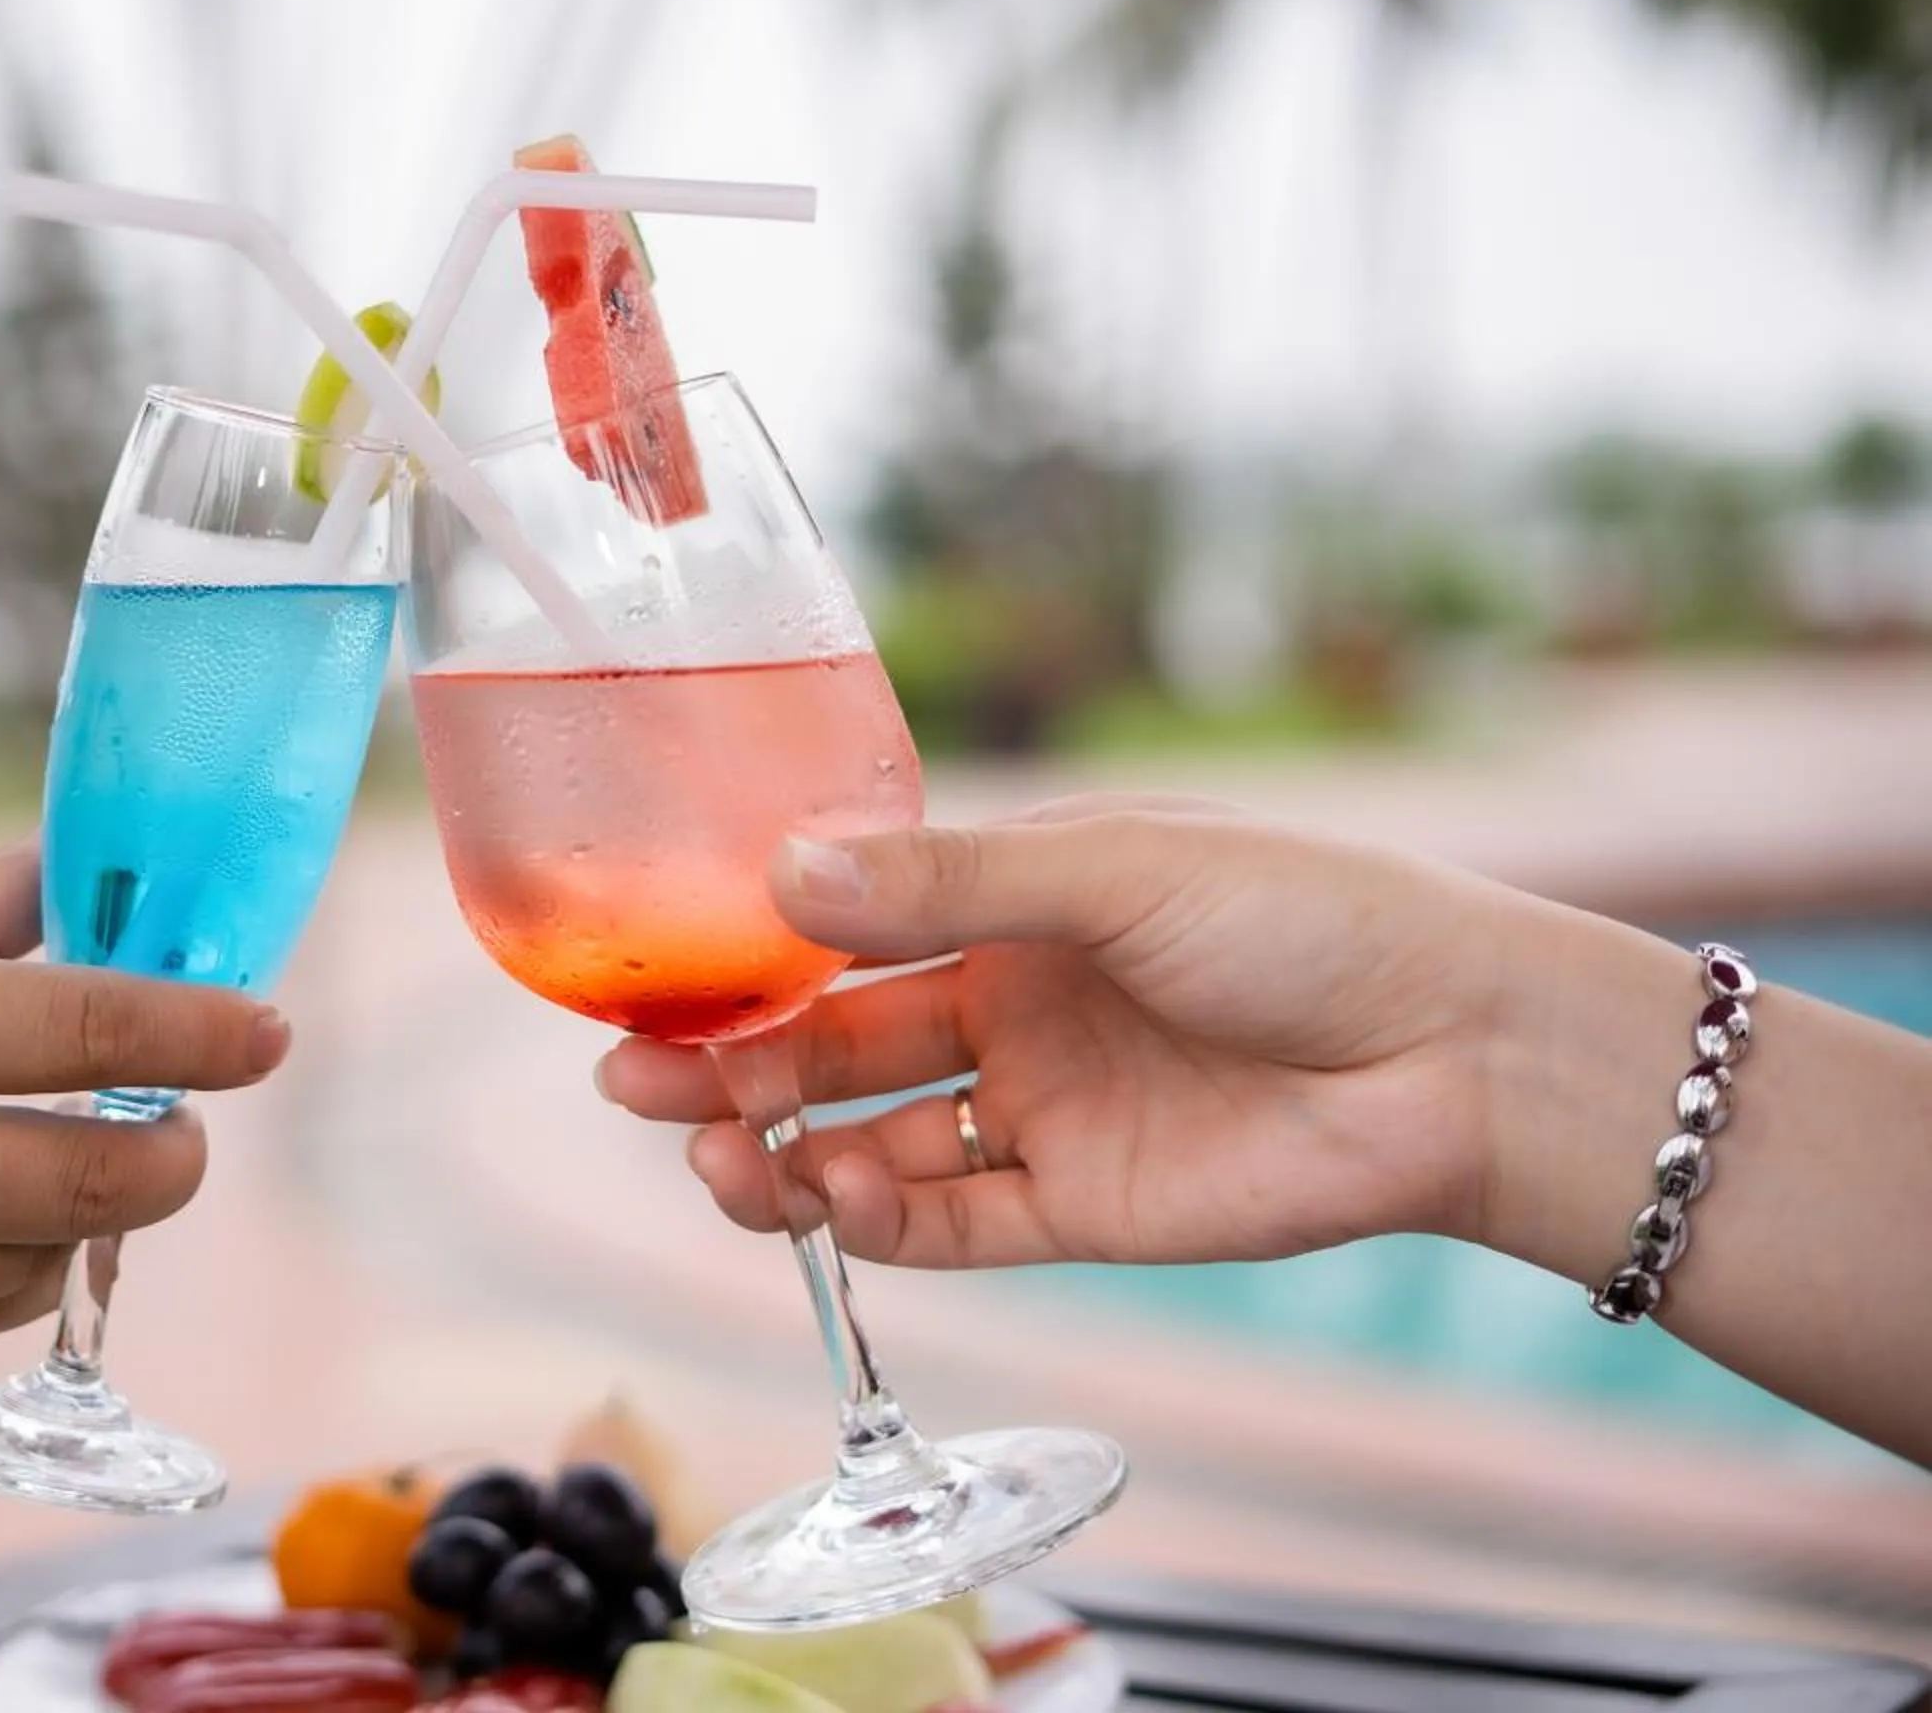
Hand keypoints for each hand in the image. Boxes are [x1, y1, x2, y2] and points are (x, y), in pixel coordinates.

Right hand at [597, 798, 1518, 1270]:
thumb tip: (780, 872)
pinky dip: (876, 1220)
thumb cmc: (1308, 917)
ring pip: (874, 1144)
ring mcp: (1044, 1113)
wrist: (1460, 1050)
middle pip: (835, 1047)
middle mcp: (1014, 1007)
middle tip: (632, 1081)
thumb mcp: (1114, 871)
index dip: (748, 960)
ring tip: (717, 1160)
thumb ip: (947, 882)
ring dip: (785, 1155)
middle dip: (731, 1068)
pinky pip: (951, 1222)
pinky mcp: (1084, 1211)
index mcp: (1015, 903)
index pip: (846, 933)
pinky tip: (825, 1199)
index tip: (651, 976)